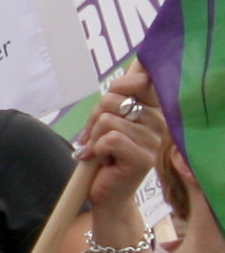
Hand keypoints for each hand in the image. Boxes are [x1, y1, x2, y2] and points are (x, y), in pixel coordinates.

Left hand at [78, 70, 169, 209]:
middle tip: (96, 138)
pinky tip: (105, 161)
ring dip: (93, 138)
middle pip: (111, 100)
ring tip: (101, 151)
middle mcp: (158, 122)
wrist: (105, 191)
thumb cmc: (104, 154)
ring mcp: (153, 141)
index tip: (106, 109)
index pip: (139, 80)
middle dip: (93, 120)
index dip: (117, 87)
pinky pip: (110, 139)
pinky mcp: (143, 158)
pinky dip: (97, 150)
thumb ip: (116, 97)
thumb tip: (137, 61)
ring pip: (107, 121)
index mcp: (152, 109)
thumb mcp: (106, 120)